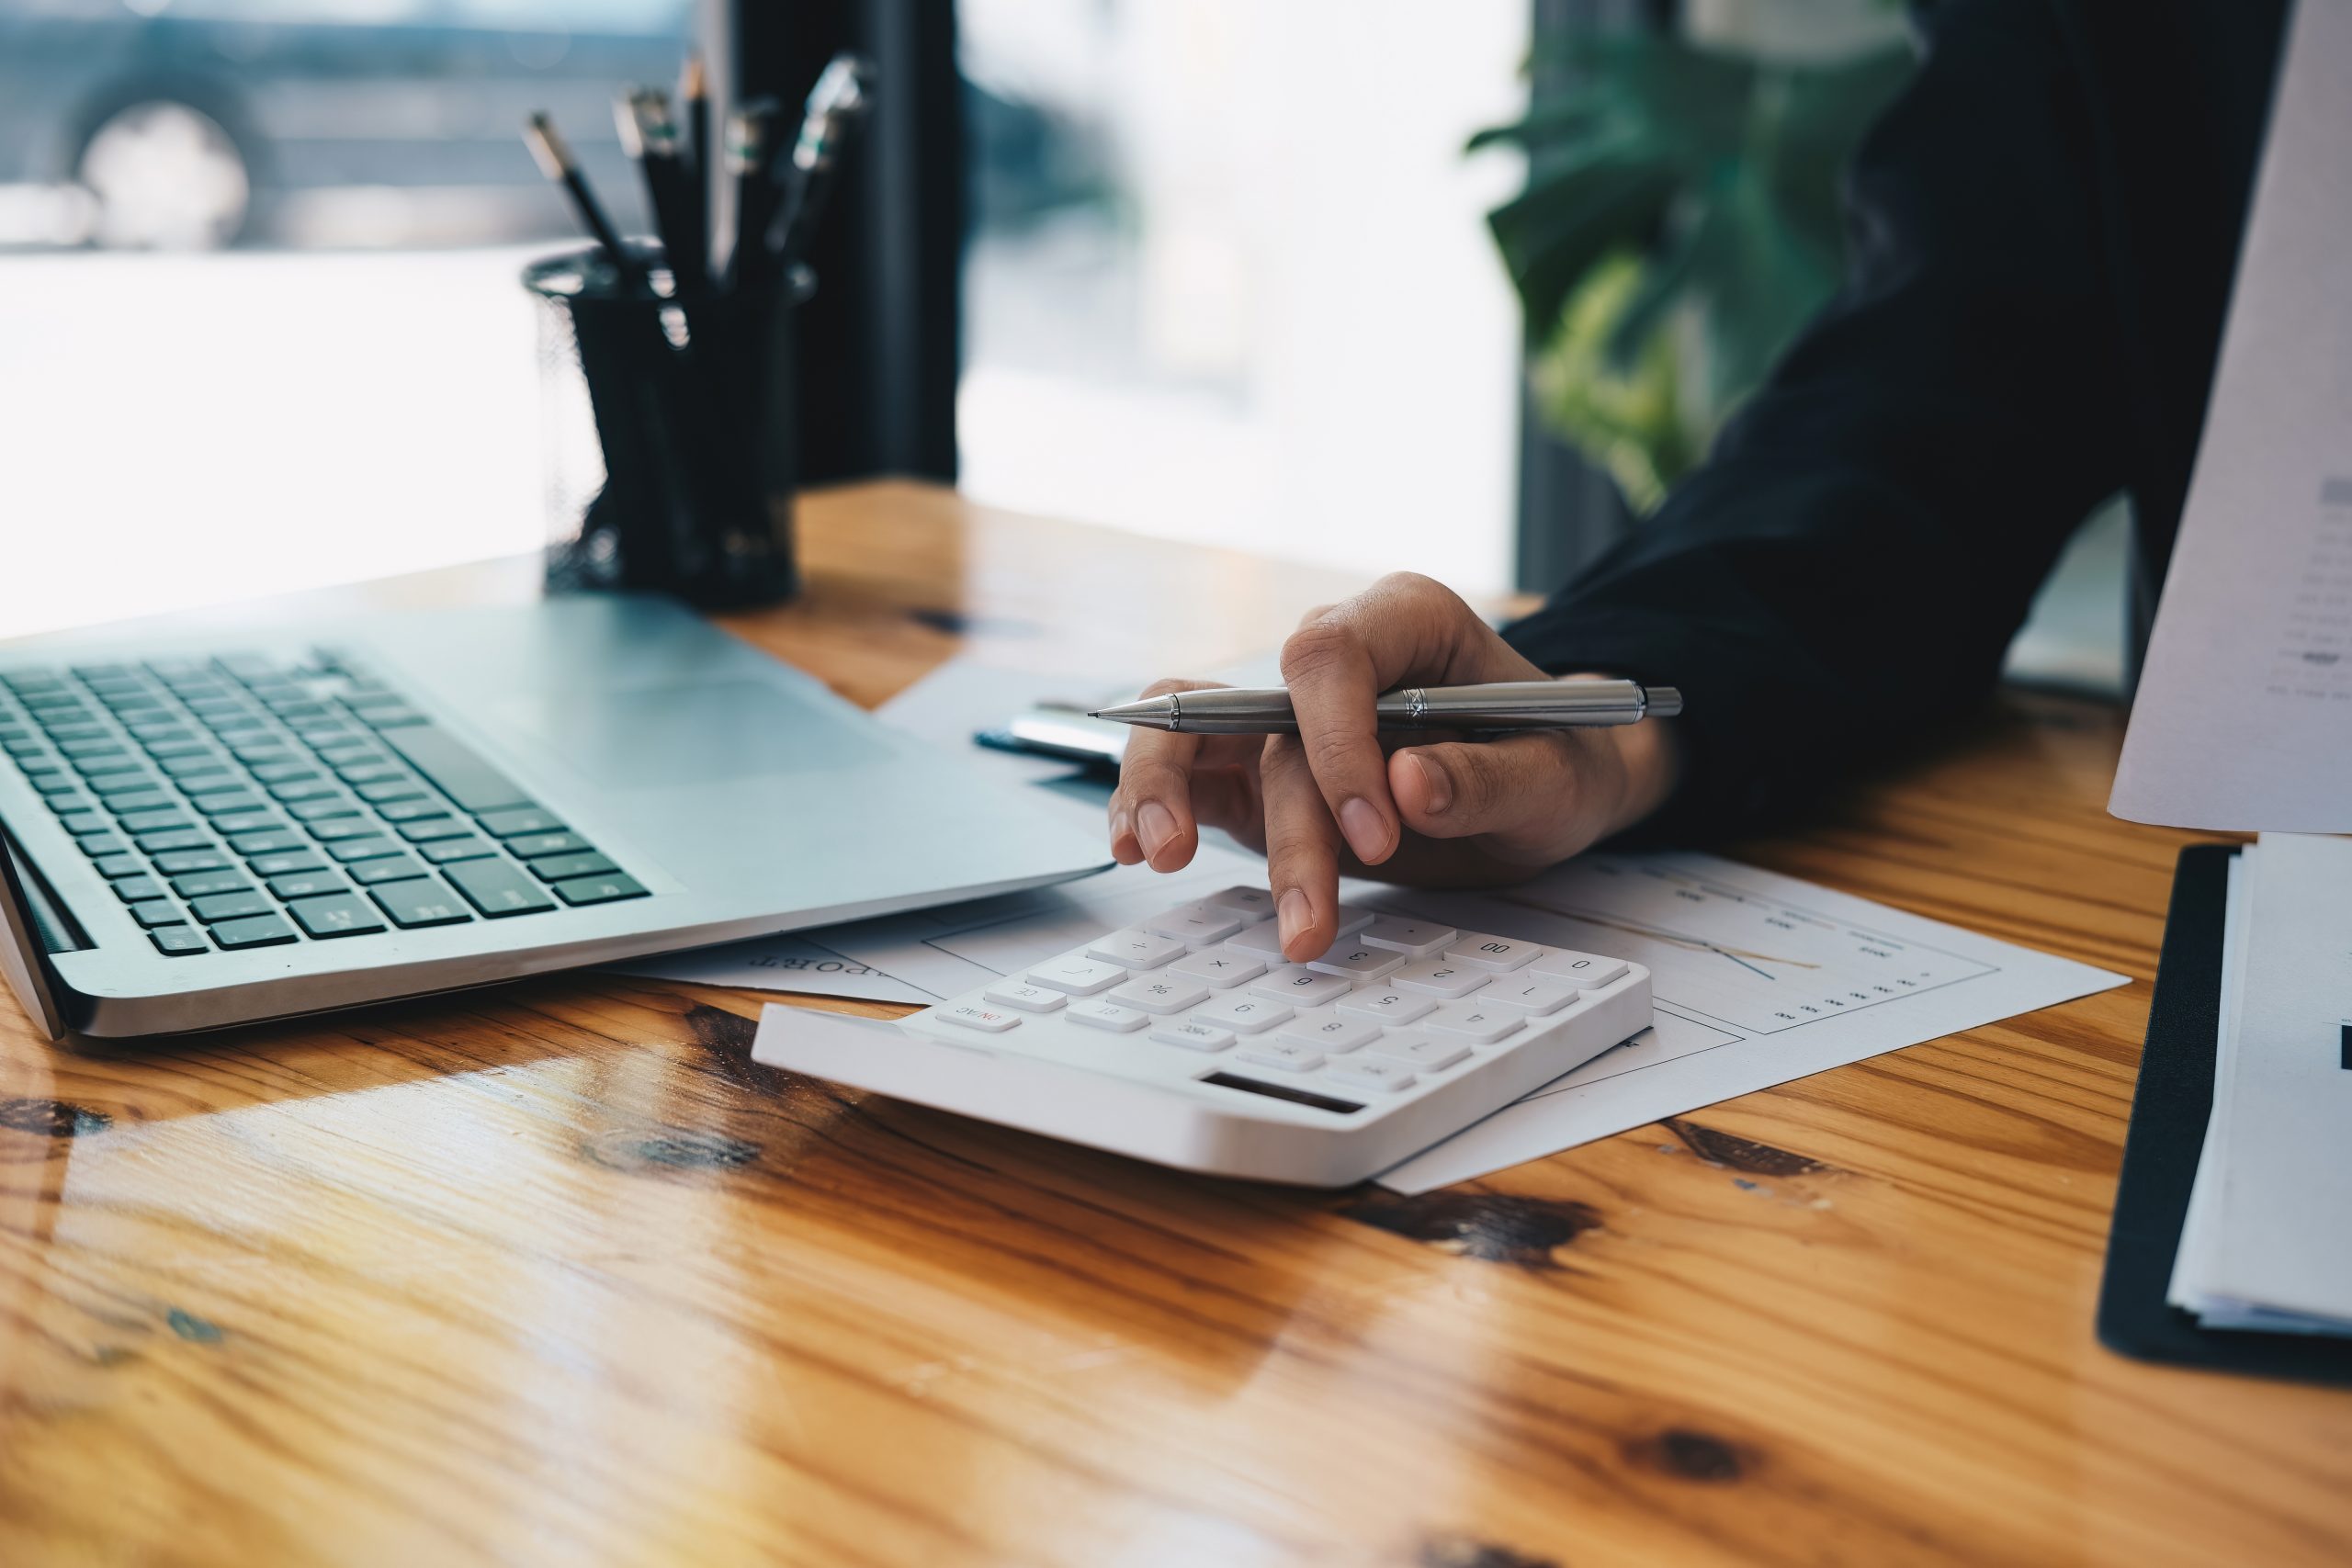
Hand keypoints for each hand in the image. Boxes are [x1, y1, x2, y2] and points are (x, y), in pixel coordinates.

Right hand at [1106, 573, 1680, 962]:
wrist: (1548, 782)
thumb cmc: (1557, 759)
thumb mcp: (1557, 778)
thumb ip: (1490, 781)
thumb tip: (1409, 788)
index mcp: (1405, 621)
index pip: (1331, 657)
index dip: (1336, 743)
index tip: (1375, 835)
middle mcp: (1333, 660)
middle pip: (1263, 714)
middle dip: (1284, 822)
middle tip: (1307, 914)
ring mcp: (1285, 716)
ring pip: (1193, 728)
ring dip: (1169, 795)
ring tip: (1158, 860)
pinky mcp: (1259, 771)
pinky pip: (1187, 772)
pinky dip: (1153, 806)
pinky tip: (1135, 851)